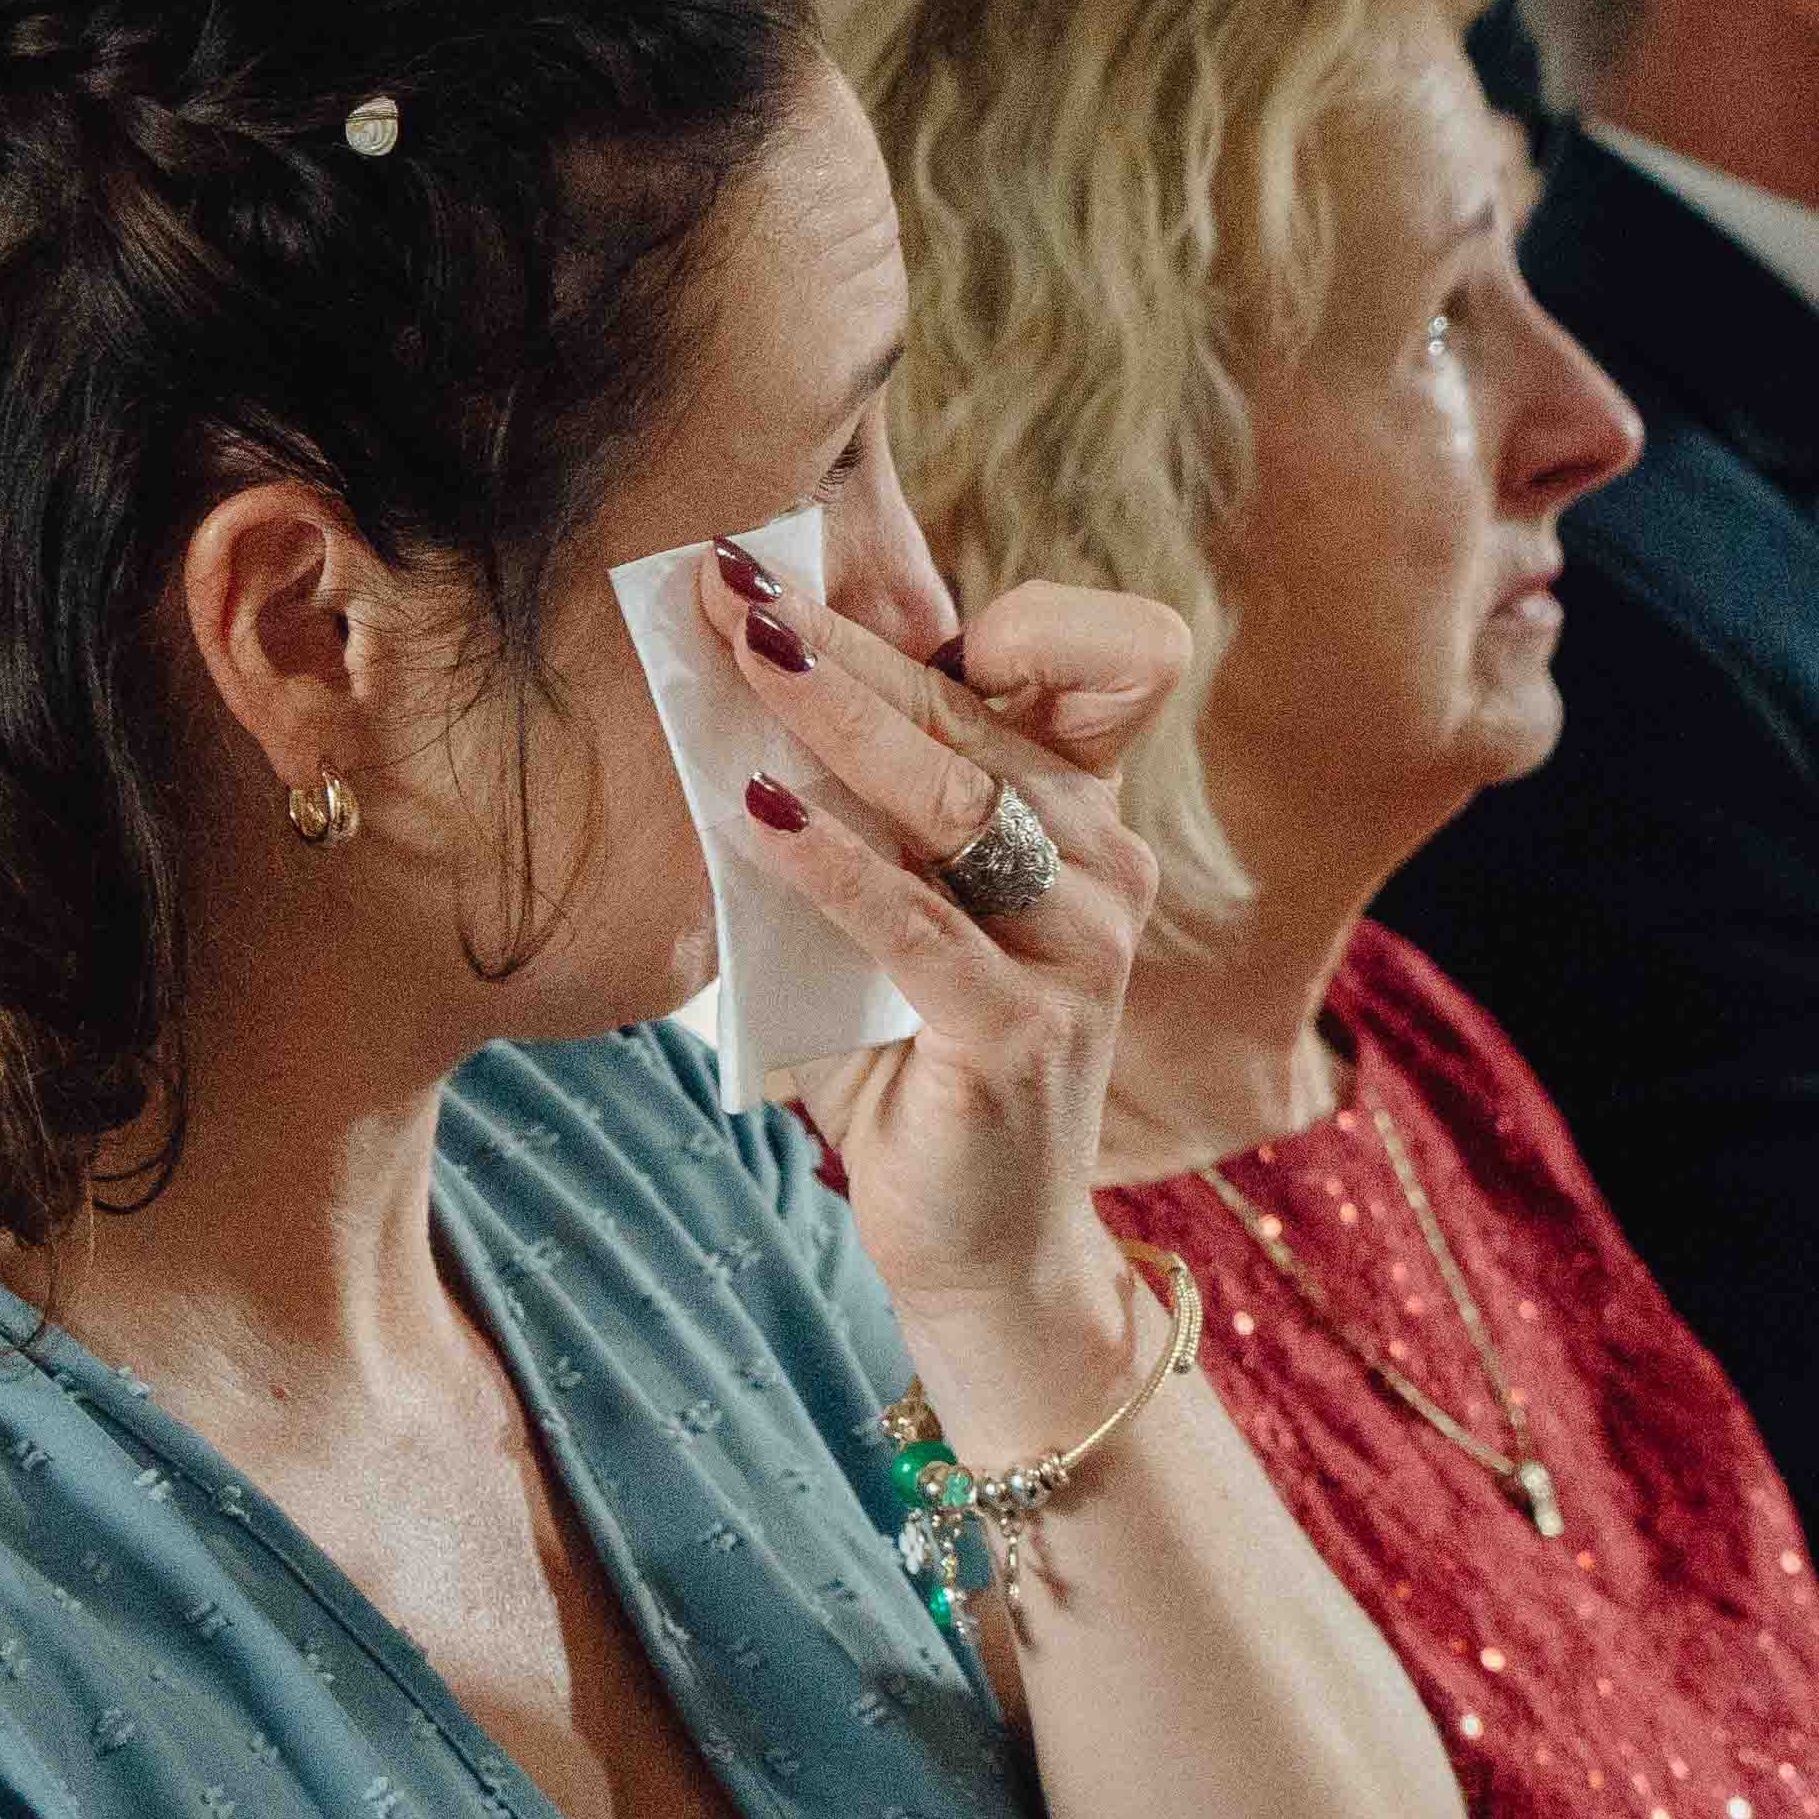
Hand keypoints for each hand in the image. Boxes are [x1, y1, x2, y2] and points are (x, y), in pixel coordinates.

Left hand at [699, 549, 1181, 1373]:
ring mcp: (1077, 948)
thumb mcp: (881, 917)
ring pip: (951, 795)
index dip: (1019, 602)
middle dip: (847, 636)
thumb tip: (709, 703)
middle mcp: (1102, 864)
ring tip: (741, 657)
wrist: (981, 1251)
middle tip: (733, 577)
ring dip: (834, 717)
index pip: (1109, 662)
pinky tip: (751, 813)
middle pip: (974, 711)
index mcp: (1079, 818)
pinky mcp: (1019, 1030)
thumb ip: (839, 817)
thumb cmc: (909, 1065)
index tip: (863, 566)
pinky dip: (826, 859)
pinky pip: (914, 919)